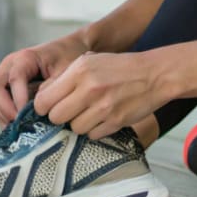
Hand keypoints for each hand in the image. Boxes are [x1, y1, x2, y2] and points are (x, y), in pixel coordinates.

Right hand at [0, 32, 89, 124]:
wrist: (70, 48)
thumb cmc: (68, 57)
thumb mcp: (67, 72)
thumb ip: (53, 89)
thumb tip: (39, 110)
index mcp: (25, 58)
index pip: (14, 79)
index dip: (19, 100)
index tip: (27, 117)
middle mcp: (10, 64)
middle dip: (4, 110)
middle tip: (20, 126)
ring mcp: (5, 74)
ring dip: (2, 114)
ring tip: (19, 129)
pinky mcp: (5, 84)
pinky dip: (4, 114)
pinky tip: (18, 125)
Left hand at [33, 51, 163, 139]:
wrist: (155, 74)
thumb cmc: (119, 68)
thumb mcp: (90, 61)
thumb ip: (64, 77)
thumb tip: (42, 97)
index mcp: (80, 70)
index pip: (43, 100)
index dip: (44, 106)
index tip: (51, 106)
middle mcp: (89, 88)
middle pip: (56, 117)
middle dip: (60, 117)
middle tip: (71, 110)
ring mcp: (103, 107)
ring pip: (74, 128)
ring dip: (79, 124)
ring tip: (91, 112)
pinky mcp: (115, 122)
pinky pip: (92, 135)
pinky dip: (95, 130)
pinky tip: (104, 117)